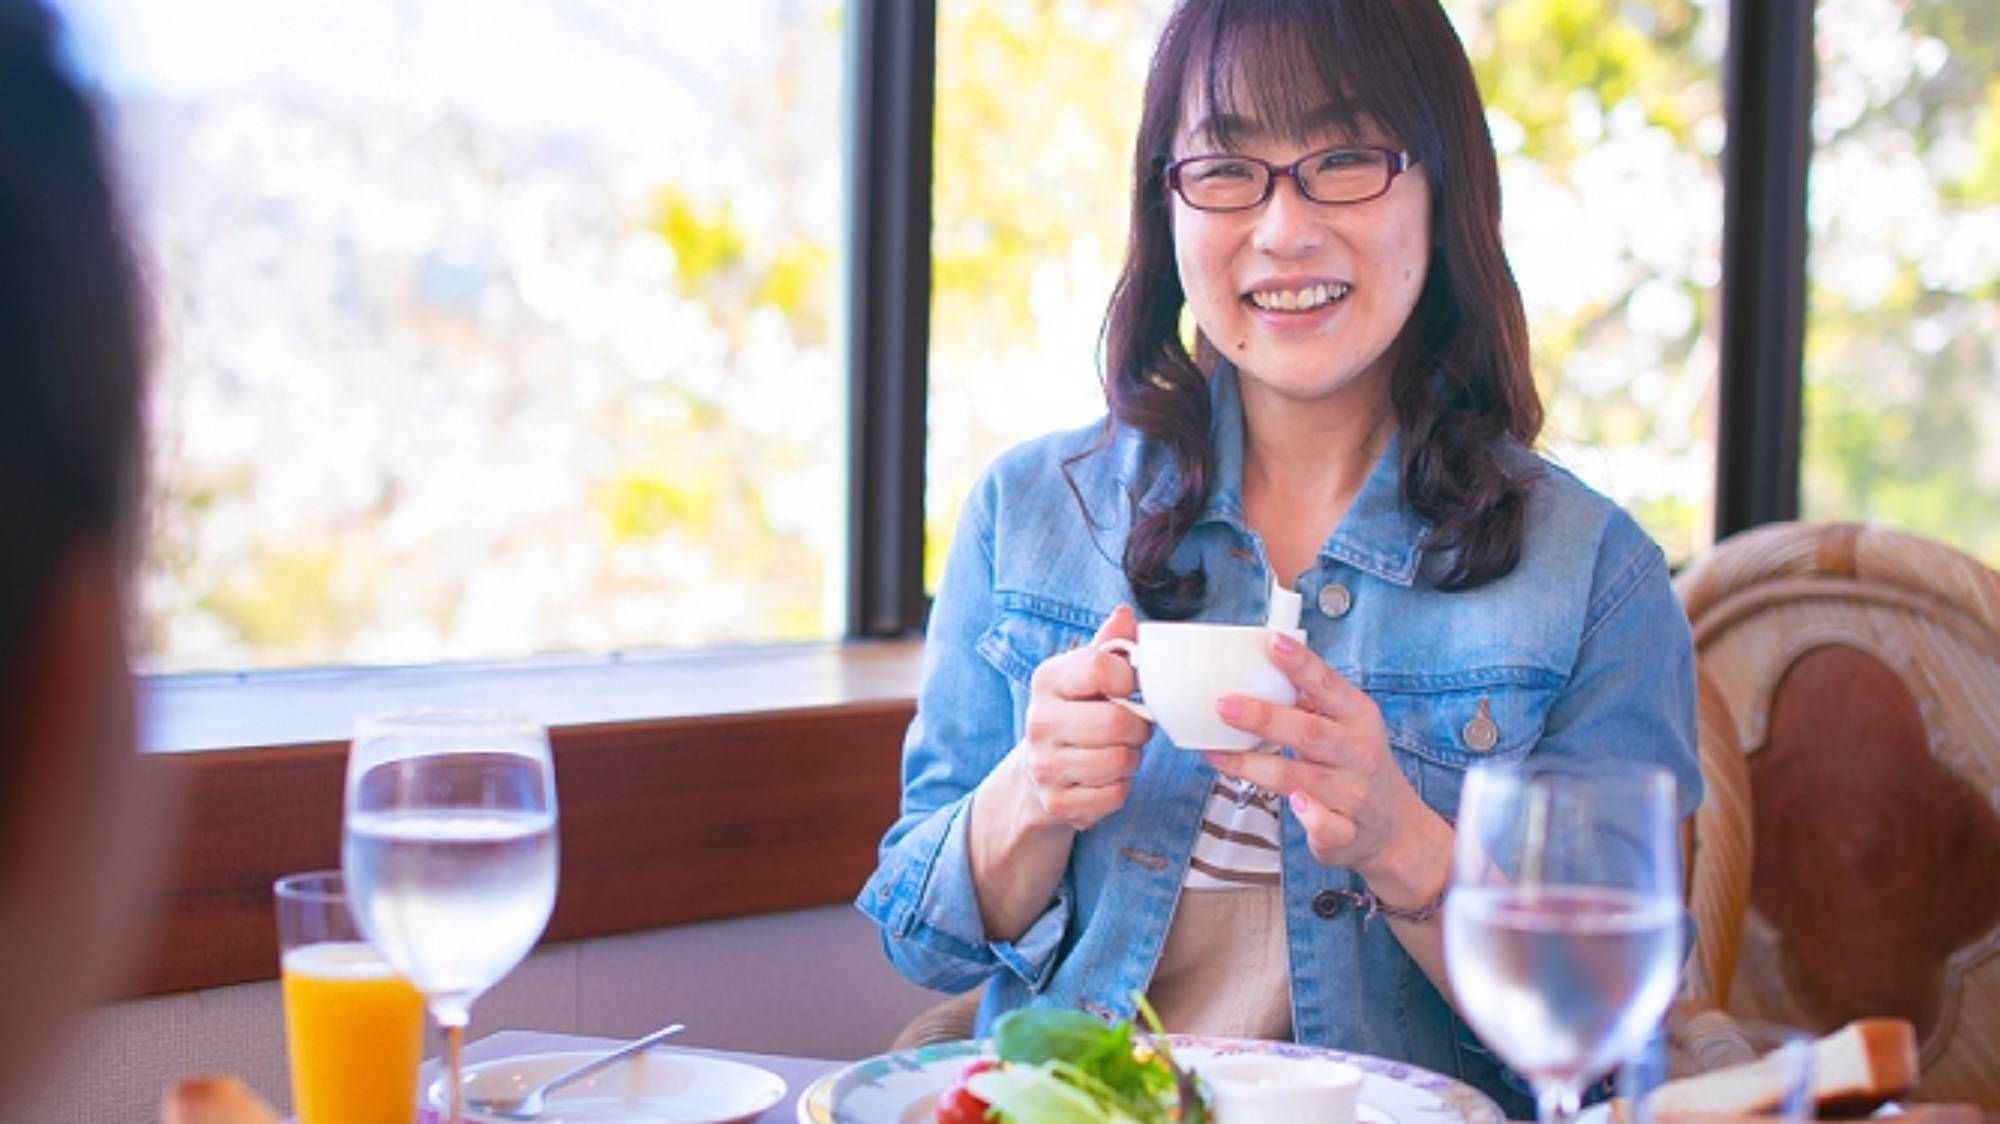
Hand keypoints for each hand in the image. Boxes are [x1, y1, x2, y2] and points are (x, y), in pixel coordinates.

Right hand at [1011, 604, 1150, 831]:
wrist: (1036, 773)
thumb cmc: (1073, 715)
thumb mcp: (1084, 676)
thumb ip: (1108, 646)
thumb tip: (1124, 613)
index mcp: (1047, 680)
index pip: (1103, 668)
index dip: (1129, 679)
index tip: (1128, 688)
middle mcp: (1039, 722)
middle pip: (1117, 722)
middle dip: (1137, 728)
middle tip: (1131, 727)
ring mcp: (1045, 766)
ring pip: (1121, 761)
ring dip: (1131, 759)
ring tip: (1115, 752)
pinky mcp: (1057, 803)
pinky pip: (1115, 795)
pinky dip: (1120, 788)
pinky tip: (1104, 778)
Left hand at [1205, 631, 1449, 894]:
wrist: (1394, 828)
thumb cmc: (1356, 765)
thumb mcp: (1346, 725)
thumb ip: (1310, 702)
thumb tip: (1254, 671)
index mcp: (1357, 717)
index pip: (1327, 684)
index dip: (1300, 663)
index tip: (1272, 641)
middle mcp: (1358, 752)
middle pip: (1308, 732)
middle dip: (1264, 718)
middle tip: (1224, 705)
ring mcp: (1353, 793)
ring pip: (1300, 778)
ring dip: (1254, 765)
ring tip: (1218, 755)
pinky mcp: (1345, 831)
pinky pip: (1326, 825)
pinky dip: (1310, 816)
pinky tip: (1293, 804)